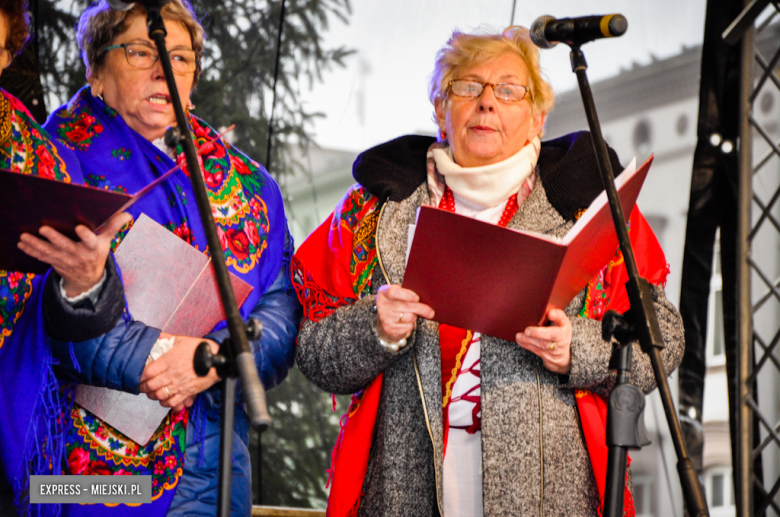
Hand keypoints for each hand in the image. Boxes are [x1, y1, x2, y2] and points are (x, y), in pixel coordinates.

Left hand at [18, 211, 132, 297]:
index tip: (80, 227)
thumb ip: (113, 226)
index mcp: (93, 249)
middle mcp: (79, 255)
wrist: (87, 279)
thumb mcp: (106, 242)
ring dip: (36, 244)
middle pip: (66, 246)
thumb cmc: (96, 255)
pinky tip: (22, 243)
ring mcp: (65, 260)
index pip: (90, 242)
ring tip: (25, 236)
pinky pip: (41, 257)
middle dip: (54, 238)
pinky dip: (30, 251)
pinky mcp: (54, 263)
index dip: (85, 235)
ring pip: (49, 252)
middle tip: (44, 228)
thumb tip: (128, 213)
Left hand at [139, 335, 220, 410]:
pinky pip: (172, 402)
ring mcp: (179, 384)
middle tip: (141, 386)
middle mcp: (172, 374)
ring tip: (151, 393)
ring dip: (152, 395)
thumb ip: (167, 339)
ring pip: (159, 395)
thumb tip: (156, 337)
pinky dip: (165, 403)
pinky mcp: (187, 392)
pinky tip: (163, 399)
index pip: (147, 371)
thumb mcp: (182, 340)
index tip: (138, 375)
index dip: (139, 375)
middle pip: (150, 385)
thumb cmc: (201, 350)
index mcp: (169, 360)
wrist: (217, 360)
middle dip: (143, 387)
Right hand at [375, 284, 433, 341]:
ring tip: (411, 313)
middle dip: (421, 309)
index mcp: (384, 293)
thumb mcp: (397, 293)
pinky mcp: (389, 329)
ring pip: (409, 317)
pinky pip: (408, 327)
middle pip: (406, 306)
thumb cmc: (395, 302)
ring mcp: (385, 318)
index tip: (417, 298)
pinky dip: (410, 324)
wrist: (383, 318)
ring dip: (414, 316)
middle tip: (431, 312)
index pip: (394, 292)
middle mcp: (382, 305)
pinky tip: (406, 321)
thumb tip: (426, 297)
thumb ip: (407, 292)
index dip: (407, 295)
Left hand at [516, 308, 571, 374]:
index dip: (557, 316)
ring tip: (519, 336)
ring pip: (542, 345)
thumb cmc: (558, 331)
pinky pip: (536, 350)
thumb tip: (542, 309)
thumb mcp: (560, 322)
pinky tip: (519, 340)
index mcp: (564, 326)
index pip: (562, 319)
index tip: (550, 313)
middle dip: (538, 333)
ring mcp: (555, 348)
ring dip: (529, 340)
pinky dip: (526, 345)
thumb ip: (553, 315)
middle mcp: (562, 337)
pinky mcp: (546, 355)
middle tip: (527, 330)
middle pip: (552, 335)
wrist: (563, 353)